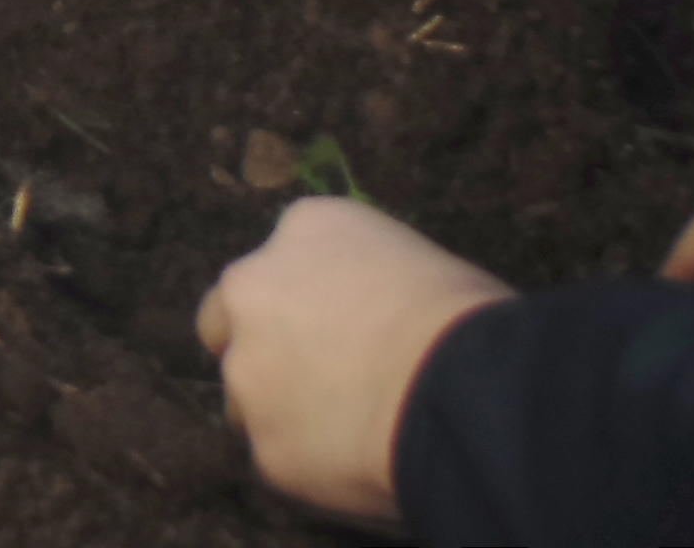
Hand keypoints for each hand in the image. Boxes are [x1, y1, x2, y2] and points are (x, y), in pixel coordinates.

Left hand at [195, 197, 515, 528]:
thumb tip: (368, 318)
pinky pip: (280, 459)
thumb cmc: (466, 321)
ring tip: (351, 431)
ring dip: (280, 413)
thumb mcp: (415, 262)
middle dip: (259, 350)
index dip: (307, 304)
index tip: (339, 332)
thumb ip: (362, 282)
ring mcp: (249, 372)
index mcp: (304, 229)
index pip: (280, 262)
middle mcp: (253, 289)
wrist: (460, 388)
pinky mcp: (265, 446)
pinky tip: (363, 464)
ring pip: (246, 401)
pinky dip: (311, 465)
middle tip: (315, 382)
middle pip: (226, 324)